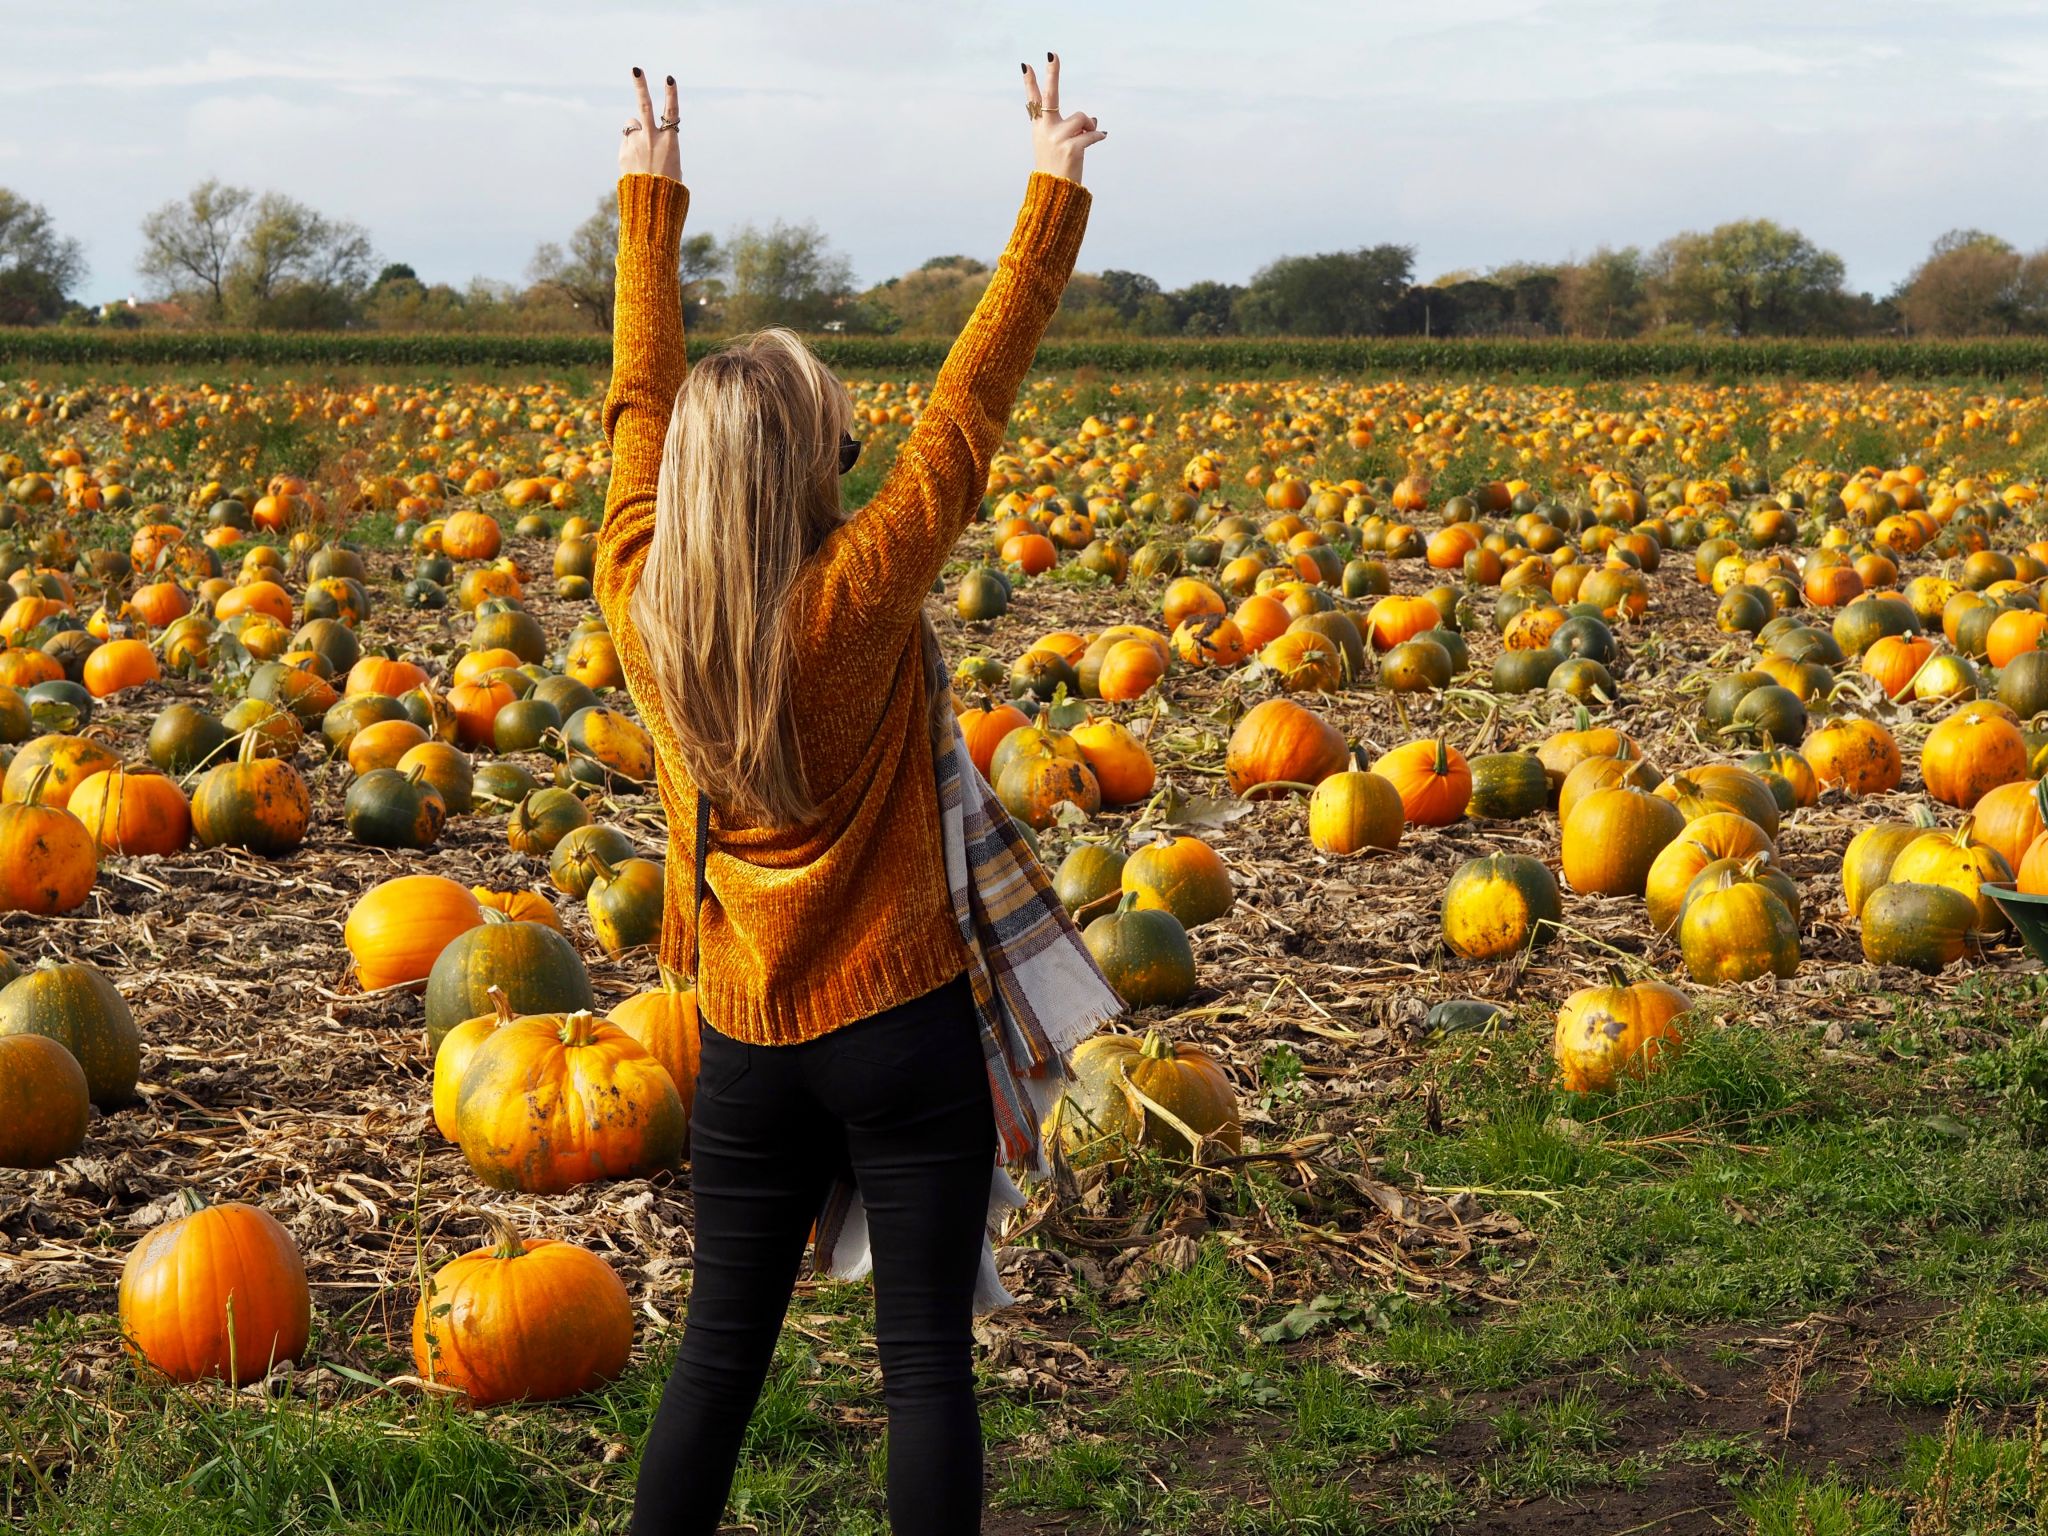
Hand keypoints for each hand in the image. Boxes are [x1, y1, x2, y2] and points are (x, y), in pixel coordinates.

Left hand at [618, 67, 680, 181]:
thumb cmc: (668, 186)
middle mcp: (652, 137)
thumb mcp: (672, 164)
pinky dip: (629, 147)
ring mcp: (635, 143)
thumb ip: (660, 144)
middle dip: (640, 85)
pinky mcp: (623, 151)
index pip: (672, 111)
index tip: (669, 78)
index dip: (671, 94)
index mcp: (670, 141)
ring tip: (641, 149)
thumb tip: (641, 132)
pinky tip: (635, 163)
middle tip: (636, 70)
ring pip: (631, 124)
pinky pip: (626, 141)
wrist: (652, 204)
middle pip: (644, 105)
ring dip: (635, 129)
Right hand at [1021, 53, 1105, 182]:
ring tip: (1086, 138)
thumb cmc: (1057, 166)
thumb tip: (1092, 119)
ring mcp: (1057, 139)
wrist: (1055, 193)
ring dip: (1088, 126)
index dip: (1029, 83)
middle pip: (1049, 96)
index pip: (1033, 101)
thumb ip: (1072, 128)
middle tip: (1052, 55)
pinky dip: (1098, 135)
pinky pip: (1092, 133)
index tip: (1026, 65)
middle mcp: (1045, 130)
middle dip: (1051, 74)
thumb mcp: (1057, 144)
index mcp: (1039, 127)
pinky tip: (1101, 137)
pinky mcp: (1071, 148)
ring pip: (1082, 118)